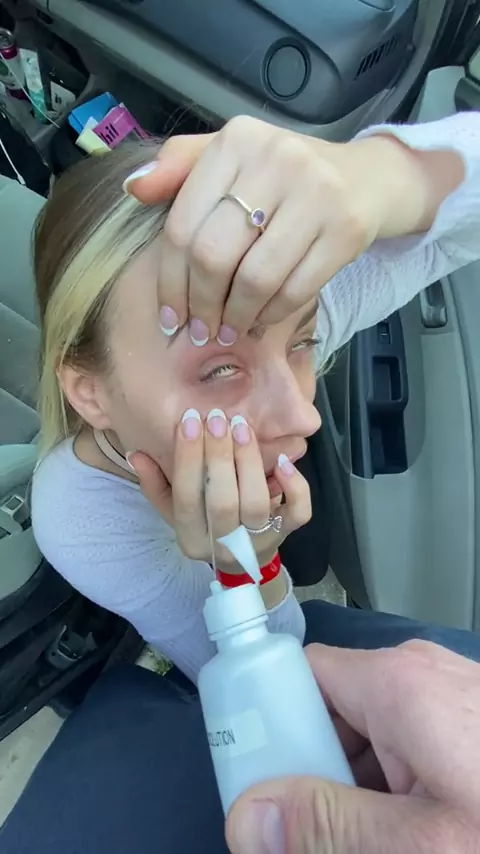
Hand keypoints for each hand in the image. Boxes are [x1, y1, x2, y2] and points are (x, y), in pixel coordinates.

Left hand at [125, 116, 454, 342]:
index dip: (170, 280)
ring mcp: (316, 194)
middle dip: (201, 305)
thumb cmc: (286, 176)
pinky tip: (259, 322)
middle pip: (214, 256)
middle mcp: (276, 160)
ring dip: (236, 317)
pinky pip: (296, 290)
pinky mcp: (346, 229)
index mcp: (236, 142)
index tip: (169, 314)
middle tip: (200, 330)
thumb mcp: (233, 159)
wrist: (368, 177)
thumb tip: (134, 188)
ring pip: (256, 279)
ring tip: (229, 330)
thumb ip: (181, 168)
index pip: (183, 225)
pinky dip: (271, 316)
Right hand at [128, 408, 311, 572]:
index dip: (187, 458)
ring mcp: (259, 541)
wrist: (244, 563)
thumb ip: (155, 483)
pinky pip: (298, 514)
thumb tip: (136, 453)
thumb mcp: (174, 510)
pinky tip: (283, 461)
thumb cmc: (205, 526)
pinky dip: (294, 487)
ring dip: (250, 462)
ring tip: (241, 427)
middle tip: (218, 418)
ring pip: (256, 504)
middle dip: (220, 457)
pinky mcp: (287, 533)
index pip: (185, 498)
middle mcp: (224, 545)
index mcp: (191, 538)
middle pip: (222, 502)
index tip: (190, 420)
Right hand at [226, 640, 479, 853]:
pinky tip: (403, 829)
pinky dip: (395, 784)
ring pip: (372, 732)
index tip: (262, 784)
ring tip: (365, 839)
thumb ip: (329, 826)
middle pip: (332, 709)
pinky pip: (409, 741)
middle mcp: (421, 672)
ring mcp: (450, 693)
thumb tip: (246, 818)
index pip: (300, 675)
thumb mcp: (422, 842)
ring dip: (357, 786)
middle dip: (316, 770)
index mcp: (399, 681)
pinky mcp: (469, 717)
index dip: (272, 725)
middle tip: (312, 833)